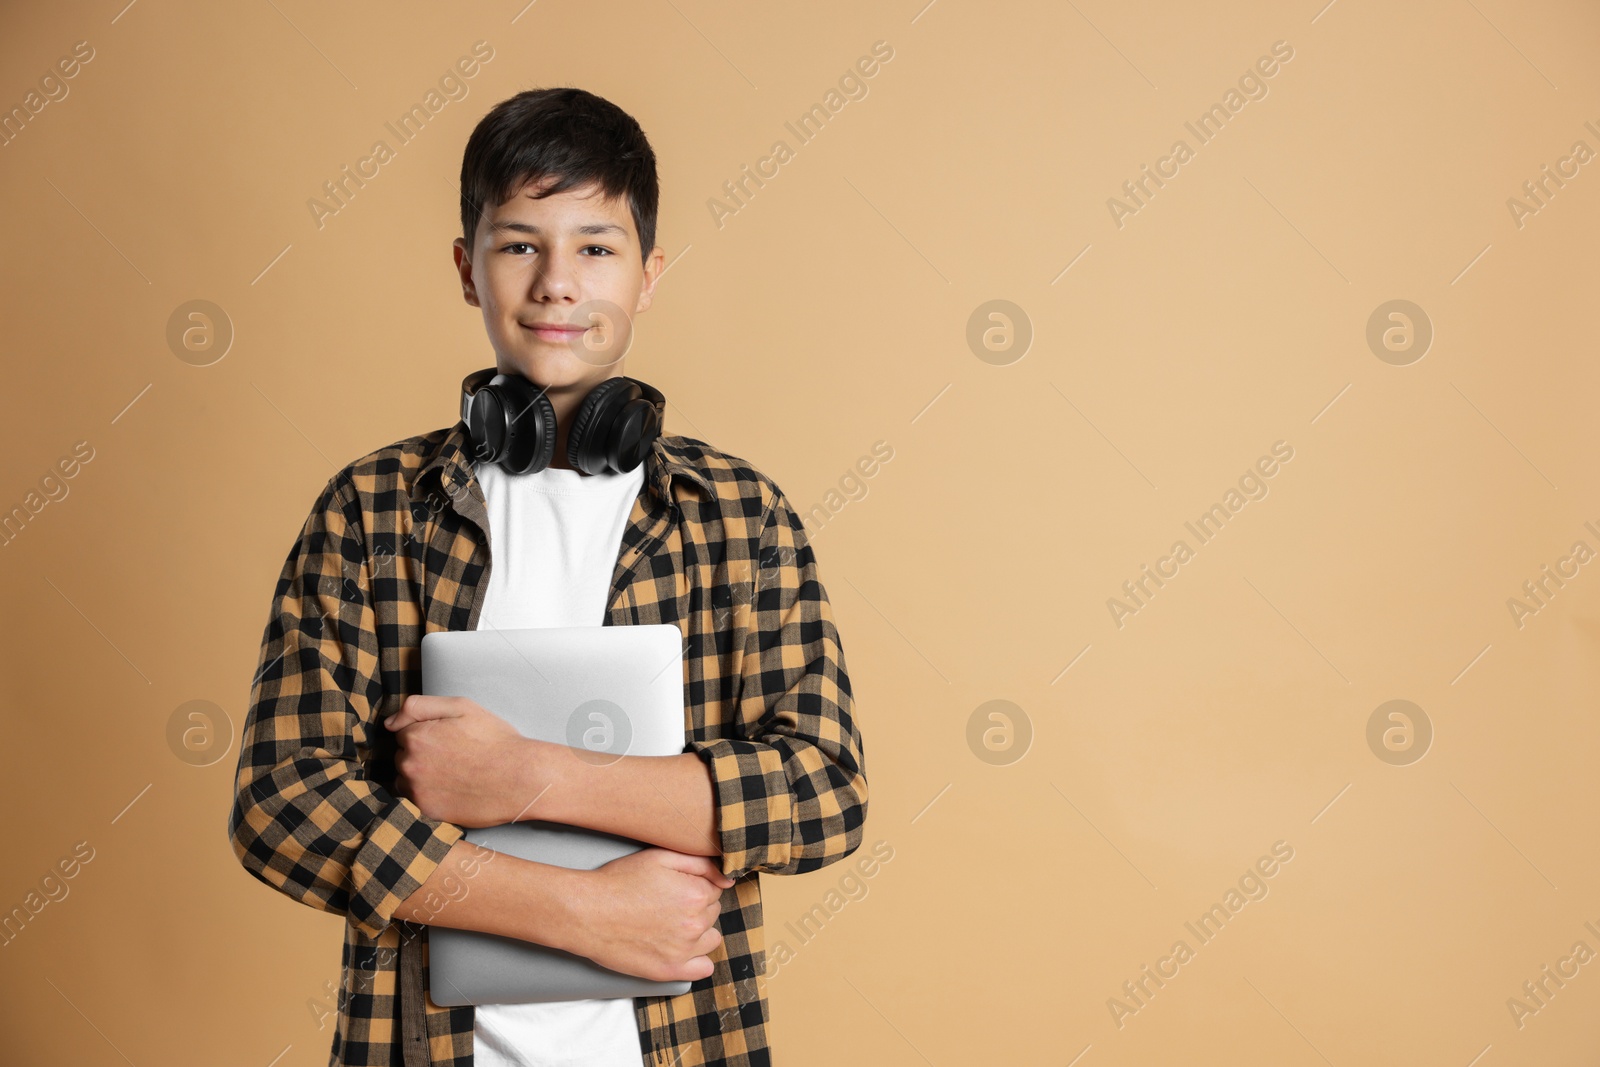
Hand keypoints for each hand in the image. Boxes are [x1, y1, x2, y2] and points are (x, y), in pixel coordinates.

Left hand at [383, 695, 544, 827]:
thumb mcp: (461, 706)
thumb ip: (419, 706)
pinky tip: (450, 790)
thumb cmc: (495, 741)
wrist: (519, 778)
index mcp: (416, 736)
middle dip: (420, 756)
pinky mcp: (427, 811)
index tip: (446, 739)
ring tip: (451, 775)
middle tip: (452, 757)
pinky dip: (428, 796)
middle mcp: (410, 765)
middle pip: (402, 758)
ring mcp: (417, 791)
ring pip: (406, 781)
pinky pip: (415, 802)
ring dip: (420, 777)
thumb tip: (390, 723)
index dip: (426, 734)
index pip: (403, 734)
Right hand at [568, 848, 733, 981]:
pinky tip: (681, 948)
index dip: (695, 885)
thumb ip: (700, 864)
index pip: (714, 889)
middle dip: (697, 906)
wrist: (586, 912)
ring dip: (699, 931)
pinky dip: (698, 960)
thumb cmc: (619, 881)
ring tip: (672, 924)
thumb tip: (727, 878)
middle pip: (712, 912)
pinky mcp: (669, 970)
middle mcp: (694, 923)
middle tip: (668, 903)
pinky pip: (703, 969)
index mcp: (696, 893)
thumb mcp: (660, 857)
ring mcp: (683, 950)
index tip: (676, 887)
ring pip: (710, 938)